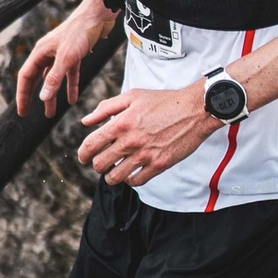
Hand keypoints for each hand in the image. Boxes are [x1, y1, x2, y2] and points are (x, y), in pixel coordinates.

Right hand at [16, 0, 116, 117]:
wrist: (99, 15)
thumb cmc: (81, 31)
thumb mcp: (67, 57)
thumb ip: (54, 78)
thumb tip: (42, 98)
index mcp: (40, 52)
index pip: (26, 77)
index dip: (23, 95)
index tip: (22, 111)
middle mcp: (48, 53)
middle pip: (36, 78)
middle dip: (32, 96)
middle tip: (27, 113)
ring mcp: (61, 54)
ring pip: (53, 79)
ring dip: (52, 96)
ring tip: (50, 113)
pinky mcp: (75, 54)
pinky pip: (69, 74)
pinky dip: (70, 86)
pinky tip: (73, 100)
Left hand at [78, 81, 216, 186]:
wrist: (195, 110)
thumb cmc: (164, 101)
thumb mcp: (133, 96)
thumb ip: (106, 108)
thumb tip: (86, 121)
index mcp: (121, 123)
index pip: (91, 145)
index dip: (83, 154)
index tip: (83, 157)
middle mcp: (130, 141)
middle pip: (100, 164)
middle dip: (97, 165)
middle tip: (101, 162)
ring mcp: (145, 155)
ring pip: (116, 177)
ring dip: (111, 176)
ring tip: (114, 171)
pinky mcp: (159, 165)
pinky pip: (136, 181)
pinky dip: (130, 180)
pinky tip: (131, 173)